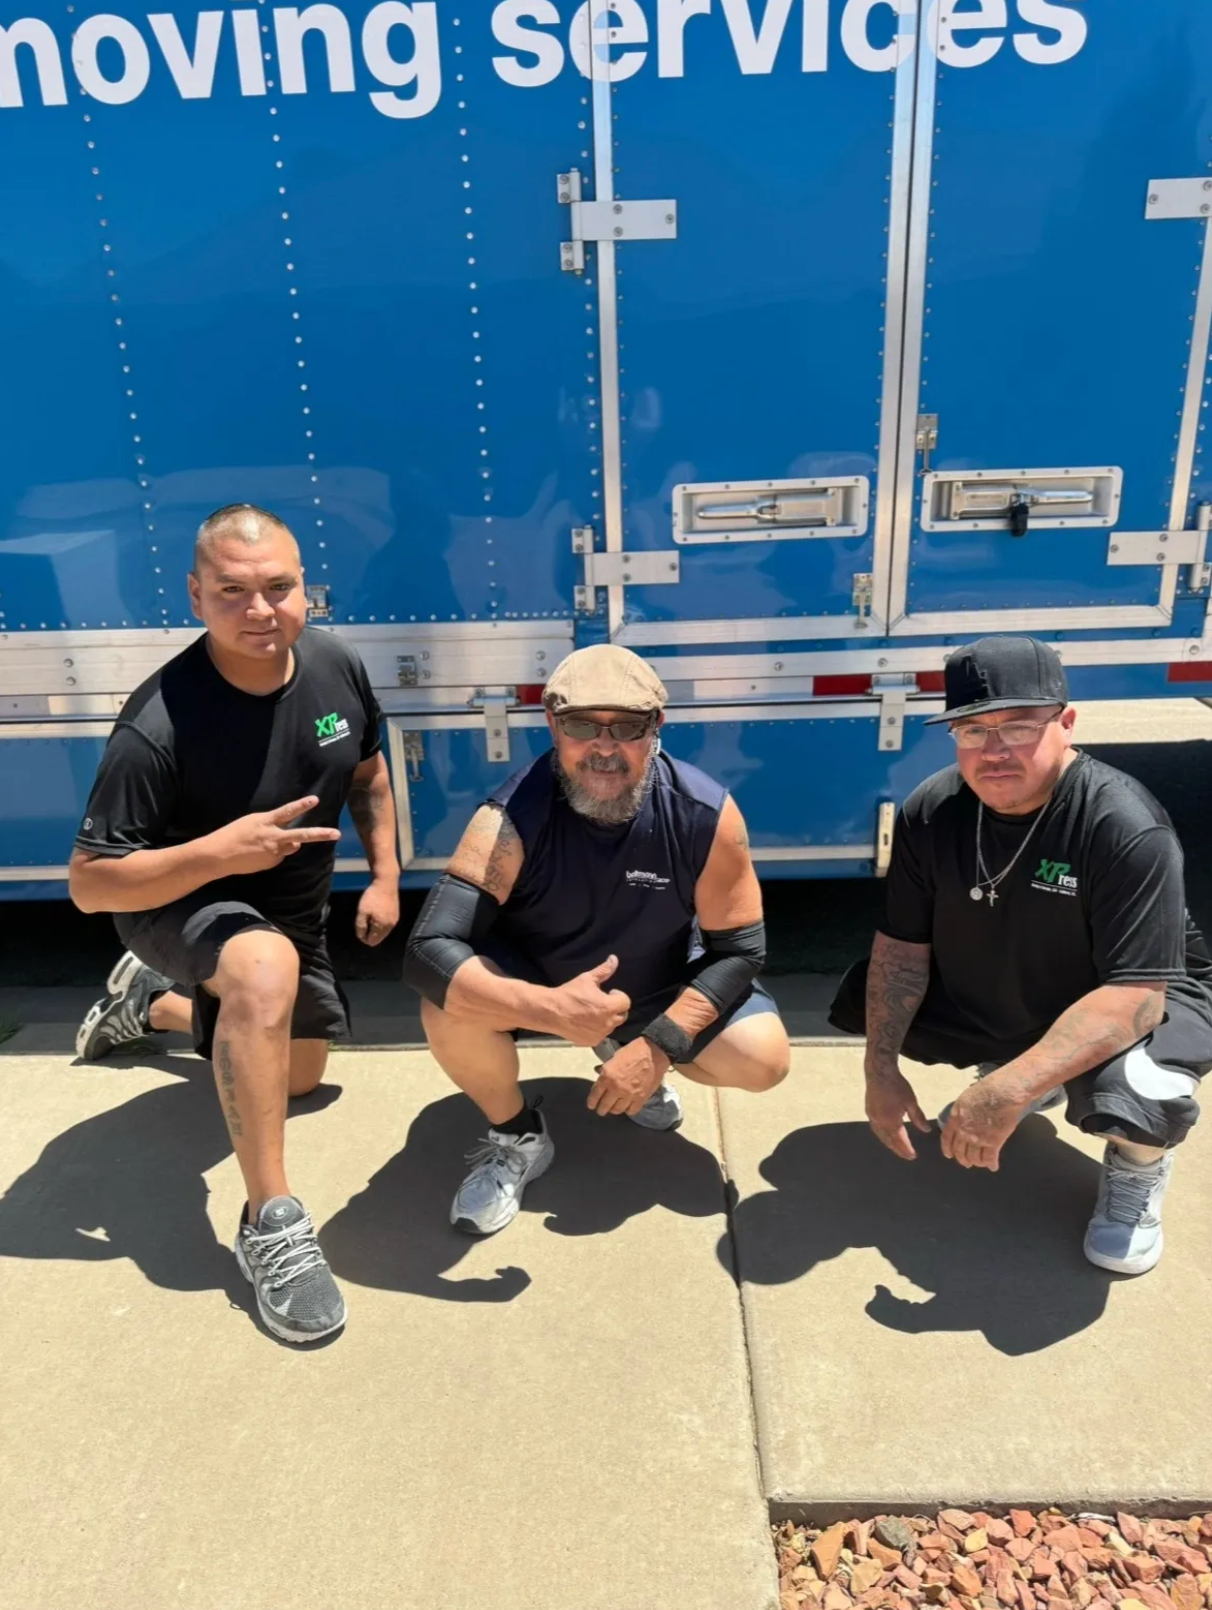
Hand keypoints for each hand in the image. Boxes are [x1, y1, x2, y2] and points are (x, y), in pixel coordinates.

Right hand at [206, 797, 340, 875]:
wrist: (219, 855)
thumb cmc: (233, 834)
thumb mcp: (252, 823)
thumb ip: (273, 827)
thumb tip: (293, 842)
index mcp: (266, 822)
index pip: (287, 811)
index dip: (302, 805)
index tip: (315, 800)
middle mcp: (273, 837)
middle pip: (301, 835)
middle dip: (320, 834)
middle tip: (337, 834)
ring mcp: (274, 851)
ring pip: (291, 846)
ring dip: (287, 844)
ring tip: (264, 843)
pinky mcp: (271, 863)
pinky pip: (280, 856)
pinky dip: (275, 854)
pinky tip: (259, 853)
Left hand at [355, 877, 399, 945]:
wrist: (386, 884)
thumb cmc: (372, 897)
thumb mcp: (362, 911)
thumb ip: (360, 926)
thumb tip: (361, 936)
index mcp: (381, 926)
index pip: (372, 941)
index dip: (363, 937)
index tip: (359, 927)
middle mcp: (390, 926)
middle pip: (378, 938)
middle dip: (370, 933)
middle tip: (364, 920)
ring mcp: (394, 921)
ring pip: (383, 933)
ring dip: (375, 928)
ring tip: (370, 915)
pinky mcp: (396, 915)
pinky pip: (387, 926)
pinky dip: (381, 923)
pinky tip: (377, 913)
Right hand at [544, 956, 630, 1046]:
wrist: (551, 1011)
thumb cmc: (570, 993)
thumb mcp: (587, 979)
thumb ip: (604, 970)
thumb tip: (614, 959)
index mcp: (609, 1006)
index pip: (626, 1002)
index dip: (618, 995)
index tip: (609, 992)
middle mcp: (608, 1023)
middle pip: (621, 1015)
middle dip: (615, 1008)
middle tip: (601, 1002)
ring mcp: (600, 1034)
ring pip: (611, 1026)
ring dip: (607, 1019)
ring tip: (592, 1012)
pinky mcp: (591, 1042)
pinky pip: (601, 1035)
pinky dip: (597, 1029)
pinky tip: (586, 1022)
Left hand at [588, 1036, 668, 1116]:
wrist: (653, 1053)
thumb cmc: (633, 1051)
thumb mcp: (614, 1057)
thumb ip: (606, 1070)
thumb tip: (598, 1075)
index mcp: (607, 1076)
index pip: (595, 1094)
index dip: (592, 1102)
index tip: (591, 1105)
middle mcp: (616, 1088)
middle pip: (605, 1105)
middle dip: (601, 1110)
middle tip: (601, 1111)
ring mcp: (629, 1094)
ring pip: (617, 1110)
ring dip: (614, 1110)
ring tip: (613, 1109)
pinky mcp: (641, 1098)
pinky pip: (631, 1110)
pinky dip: (628, 1110)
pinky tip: (627, 1106)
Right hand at [865, 1062, 930, 1160]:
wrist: (879, 1072)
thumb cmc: (897, 1086)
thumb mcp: (911, 1101)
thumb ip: (918, 1117)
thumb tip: (926, 1130)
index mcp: (891, 1121)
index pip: (900, 1141)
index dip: (906, 1149)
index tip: (913, 1156)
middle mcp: (880, 1122)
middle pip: (889, 1141)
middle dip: (898, 1149)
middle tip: (906, 1155)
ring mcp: (872, 1117)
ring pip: (880, 1136)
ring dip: (889, 1143)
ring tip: (896, 1148)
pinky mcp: (869, 1111)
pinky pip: (875, 1128)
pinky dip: (882, 1135)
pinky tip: (885, 1134)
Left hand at [940, 1069, 1023, 1171]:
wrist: (1004, 1092)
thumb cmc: (988, 1089)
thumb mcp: (966, 1098)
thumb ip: (962, 1111)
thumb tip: (963, 1118)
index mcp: (955, 1117)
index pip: (947, 1138)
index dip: (948, 1149)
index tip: (949, 1155)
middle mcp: (964, 1130)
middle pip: (959, 1151)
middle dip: (963, 1159)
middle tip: (966, 1163)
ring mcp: (978, 1138)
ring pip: (973, 1157)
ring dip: (977, 1162)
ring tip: (980, 1163)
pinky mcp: (993, 1142)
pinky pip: (989, 1158)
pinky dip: (991, 1164)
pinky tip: (993, 1166)